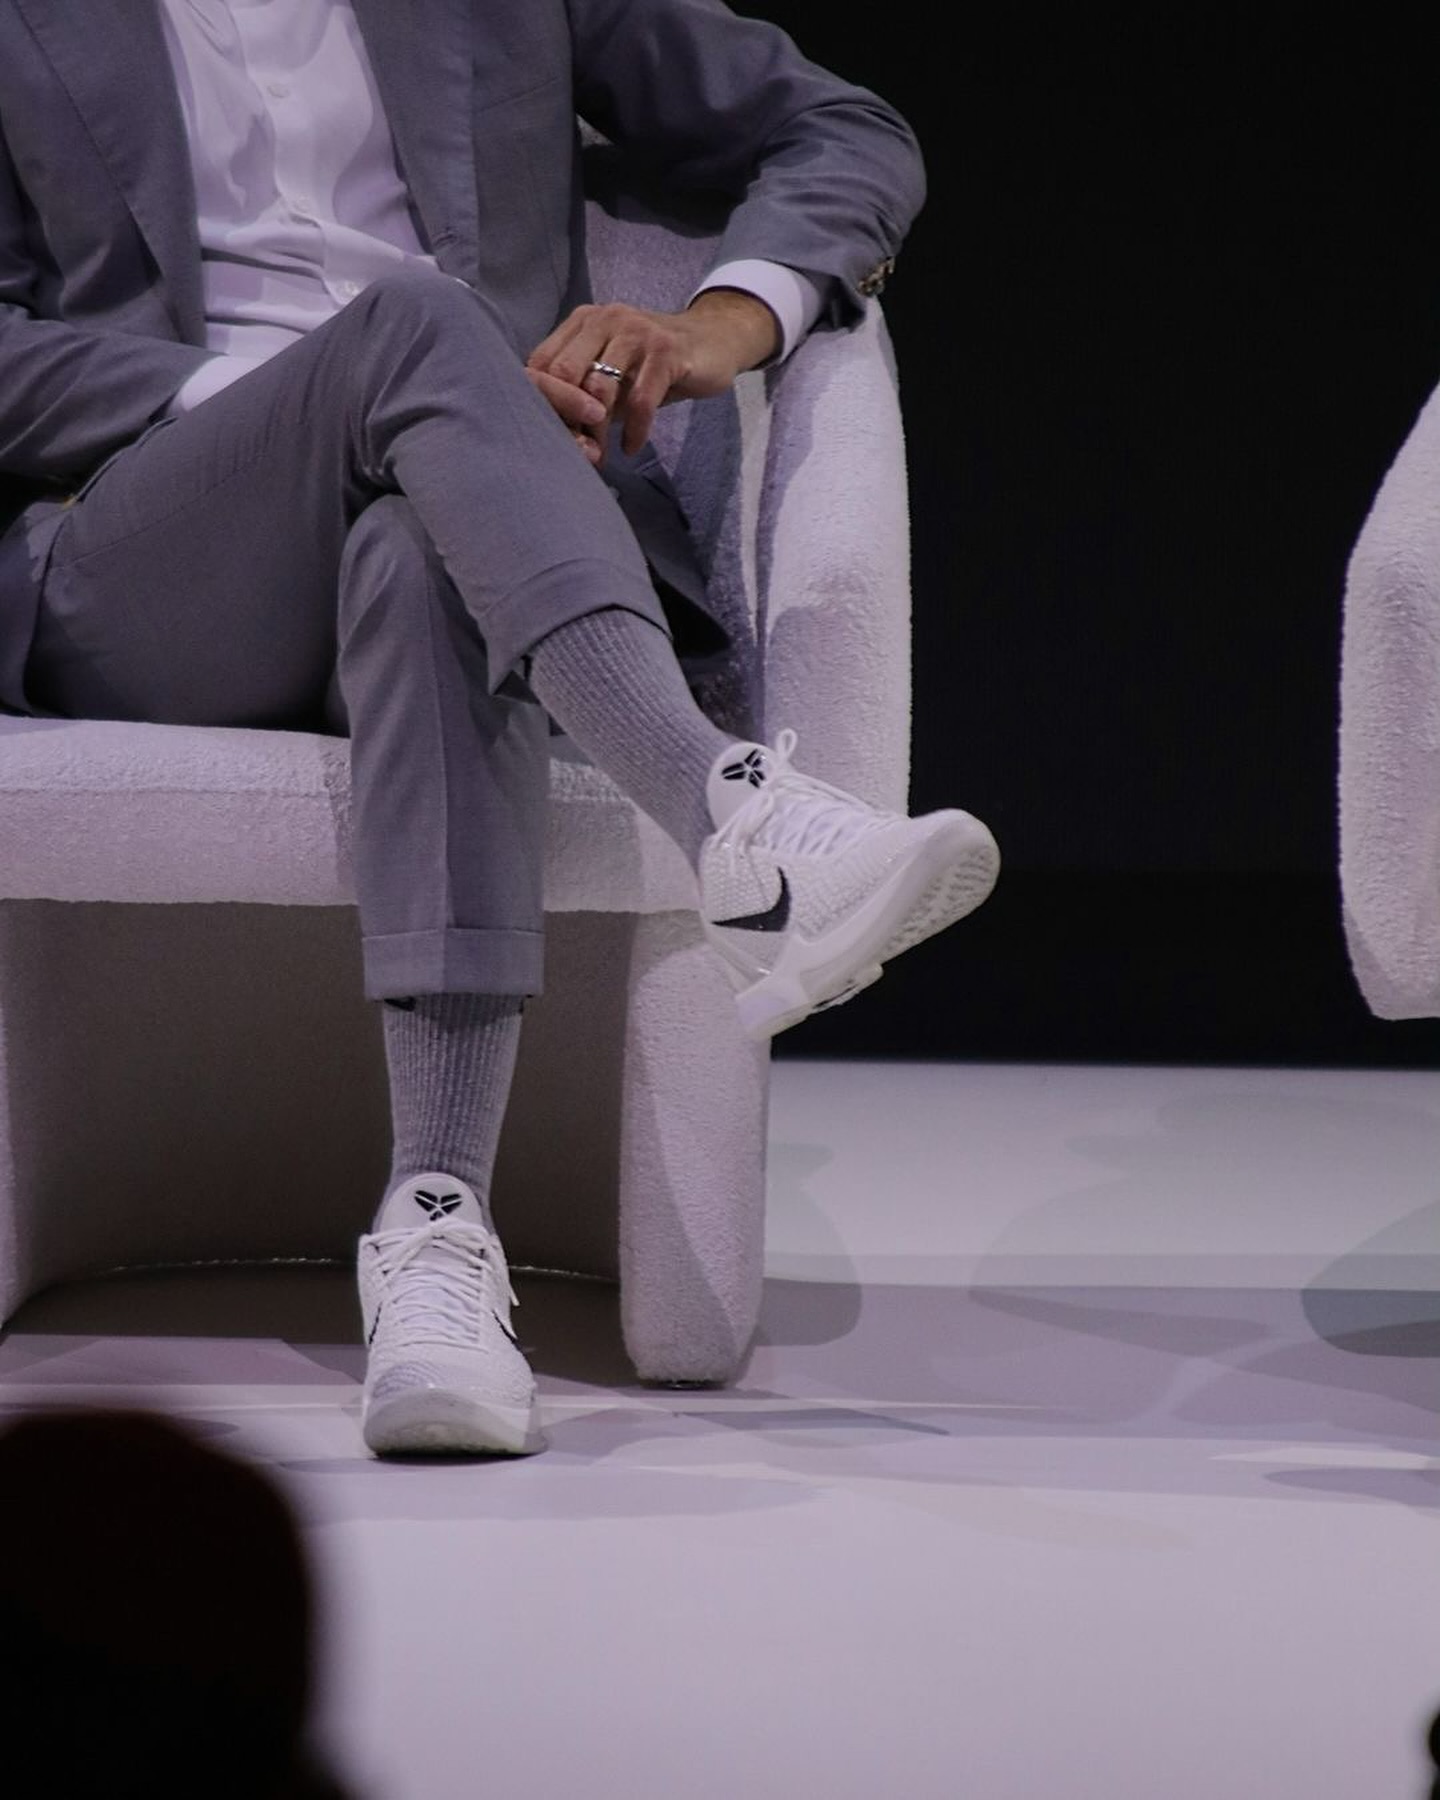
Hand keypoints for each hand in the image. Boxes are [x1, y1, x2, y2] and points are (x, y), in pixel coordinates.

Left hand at [527, 290, 779, 456]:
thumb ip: (585, 391)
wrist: (713, 340)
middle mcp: (605, 319)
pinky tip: (631, 447)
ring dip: (598, 430)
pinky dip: (634, 432)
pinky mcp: (666, 352)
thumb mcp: (614, 370)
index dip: (543, 404)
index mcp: (583, 321)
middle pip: (564, 374)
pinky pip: (640, 401)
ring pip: (600, 388)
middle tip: (576, 449)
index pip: (543, 363)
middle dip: (567, 418)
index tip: (553, 435)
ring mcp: (636, 332)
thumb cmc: (655, 363)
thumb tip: (557, 433)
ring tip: (601, 454)